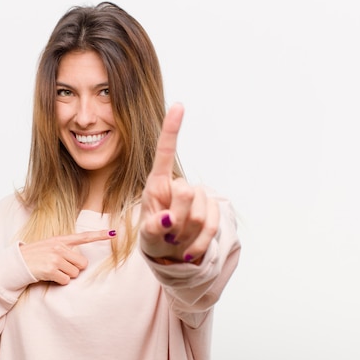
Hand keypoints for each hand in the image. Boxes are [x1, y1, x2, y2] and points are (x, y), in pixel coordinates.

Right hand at [19, 230, 115, 284]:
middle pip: (82, 263)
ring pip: (74, 273)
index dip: (100, 236)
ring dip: (65, 276)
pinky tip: (49, 276)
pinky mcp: (51, 269)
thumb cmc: (35, 256)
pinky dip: (59, 282)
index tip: (114, 233)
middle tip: (61, 267)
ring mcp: (55, 257)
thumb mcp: (49, 246)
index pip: (84, 237)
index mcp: (61, 239)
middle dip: (75, 269)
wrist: (18, 263)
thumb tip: (80, 262)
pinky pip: (65, 280)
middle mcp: (59, 247)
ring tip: (52, 271)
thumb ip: (65, 249)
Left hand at [140, 103, 218, 263]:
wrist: (170, 253)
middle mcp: (178, 185)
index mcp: (157, 183)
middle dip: (177, 218)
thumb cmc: (153, 238)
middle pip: (186, 193)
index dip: (172, 129)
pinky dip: (200, 242)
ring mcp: (198, 196)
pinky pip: (213, 225)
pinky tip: (188, 250)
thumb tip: (167, 220)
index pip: (165, 152)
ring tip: (176, 241)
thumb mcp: (147, 236)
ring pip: (201, 212)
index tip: (179, 105)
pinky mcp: (212, 210)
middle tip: (168, 234)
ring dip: (187, 233)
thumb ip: (153, 227)